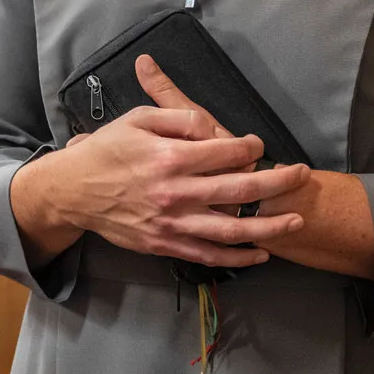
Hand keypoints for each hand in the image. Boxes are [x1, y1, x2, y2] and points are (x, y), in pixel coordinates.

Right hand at [13, 107, 309, 269]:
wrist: (72, 192)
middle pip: (239, 188)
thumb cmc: (106, 151)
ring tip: (296, 220)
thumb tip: (212, 126)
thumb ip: (176, 116)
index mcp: (169, 156)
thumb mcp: (136, 119)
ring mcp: (172, 223)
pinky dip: (238, 257)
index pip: (224, 151)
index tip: (258, 143)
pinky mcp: (165, 244)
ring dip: (269, 226)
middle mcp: (175, 192)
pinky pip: (209, 255)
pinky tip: (261, 253)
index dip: (248, 146)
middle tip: (301, 174)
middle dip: (276, 180)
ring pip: (232, 229)